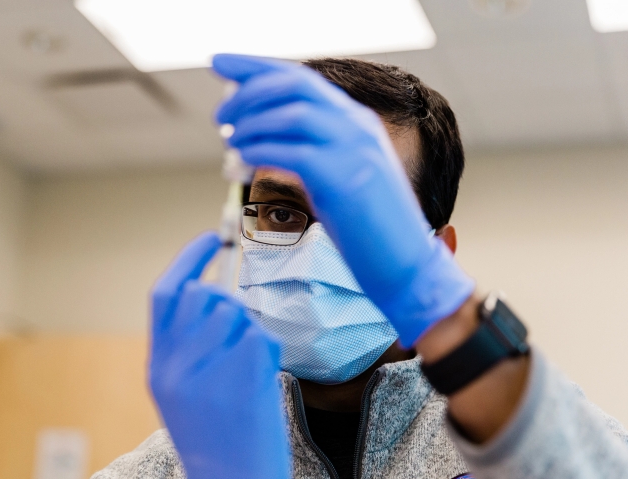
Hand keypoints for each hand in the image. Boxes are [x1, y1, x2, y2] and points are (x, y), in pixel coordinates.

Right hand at [149, 232, 288, 478]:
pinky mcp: (241, 379)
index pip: (165, 294)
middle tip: (239, 334)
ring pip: (236, 312)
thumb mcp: (184, 392)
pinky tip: (262, 378)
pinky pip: (260, 335)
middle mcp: (175, 366)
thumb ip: (188, 346)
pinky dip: (268, 349)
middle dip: (227, 303)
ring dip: (250, 330)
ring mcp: (206, 372)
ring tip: (250, 368)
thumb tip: (214, 294)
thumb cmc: (217, 441)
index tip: (210, 238)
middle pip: (204, 296)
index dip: (188, 259)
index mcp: (158, 367)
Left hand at [213, 54, 474, 347]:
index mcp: (358, 122)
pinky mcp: (346, 182)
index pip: (302, 77)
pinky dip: (261, 151)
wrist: (407, 266)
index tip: (220, 63)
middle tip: (220, 111)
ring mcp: (355, 152)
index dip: (255, 66)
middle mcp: (359, 128)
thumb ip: (315, 149)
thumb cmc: (369, 229)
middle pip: (294, 85)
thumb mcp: (343, 175)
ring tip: (229, 138)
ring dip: (251, 122)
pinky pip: (294, 153)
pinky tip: (243, 159)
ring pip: (292, 114)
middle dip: (247, 89)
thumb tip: (265, 139)